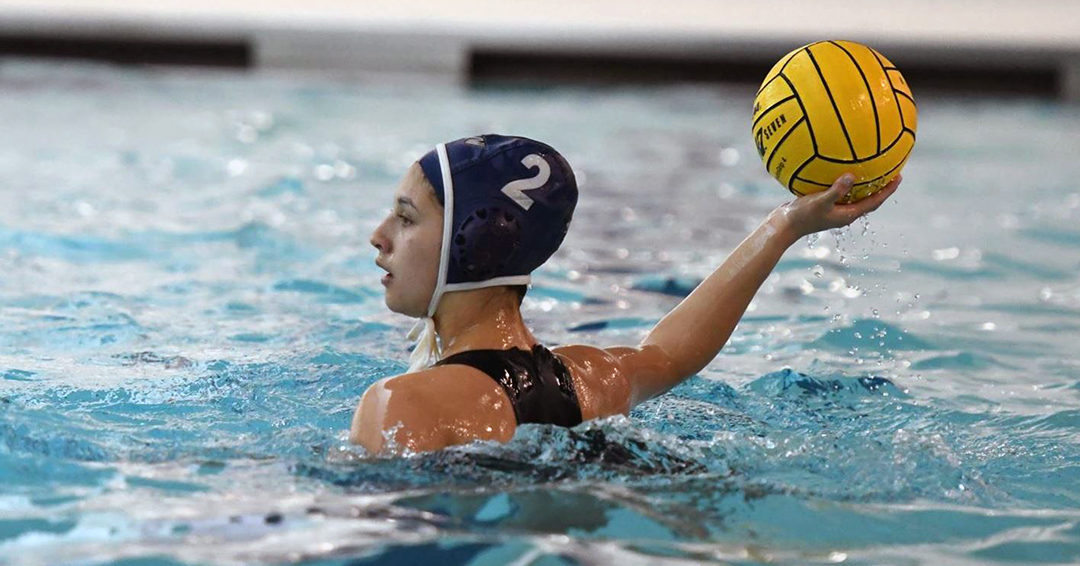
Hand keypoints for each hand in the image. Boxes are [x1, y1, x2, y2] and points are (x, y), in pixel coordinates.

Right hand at [770, 173, 900, 241]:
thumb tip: (851, 176)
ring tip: (871, 171)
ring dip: (865, 186)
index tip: (899, 177)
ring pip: (856, 197)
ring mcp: (834, 210)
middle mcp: (844, 213)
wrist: (783, 226)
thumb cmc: (802, 216)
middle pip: (869, 200)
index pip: (874, 202)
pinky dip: (846, 184)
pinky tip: (840, 171)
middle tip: (891, 173)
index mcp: (848, 215)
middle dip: (881, 188)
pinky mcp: (824, 206)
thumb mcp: (819, 201)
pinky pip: (841, 193)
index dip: (888, 190)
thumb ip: (836, 190)